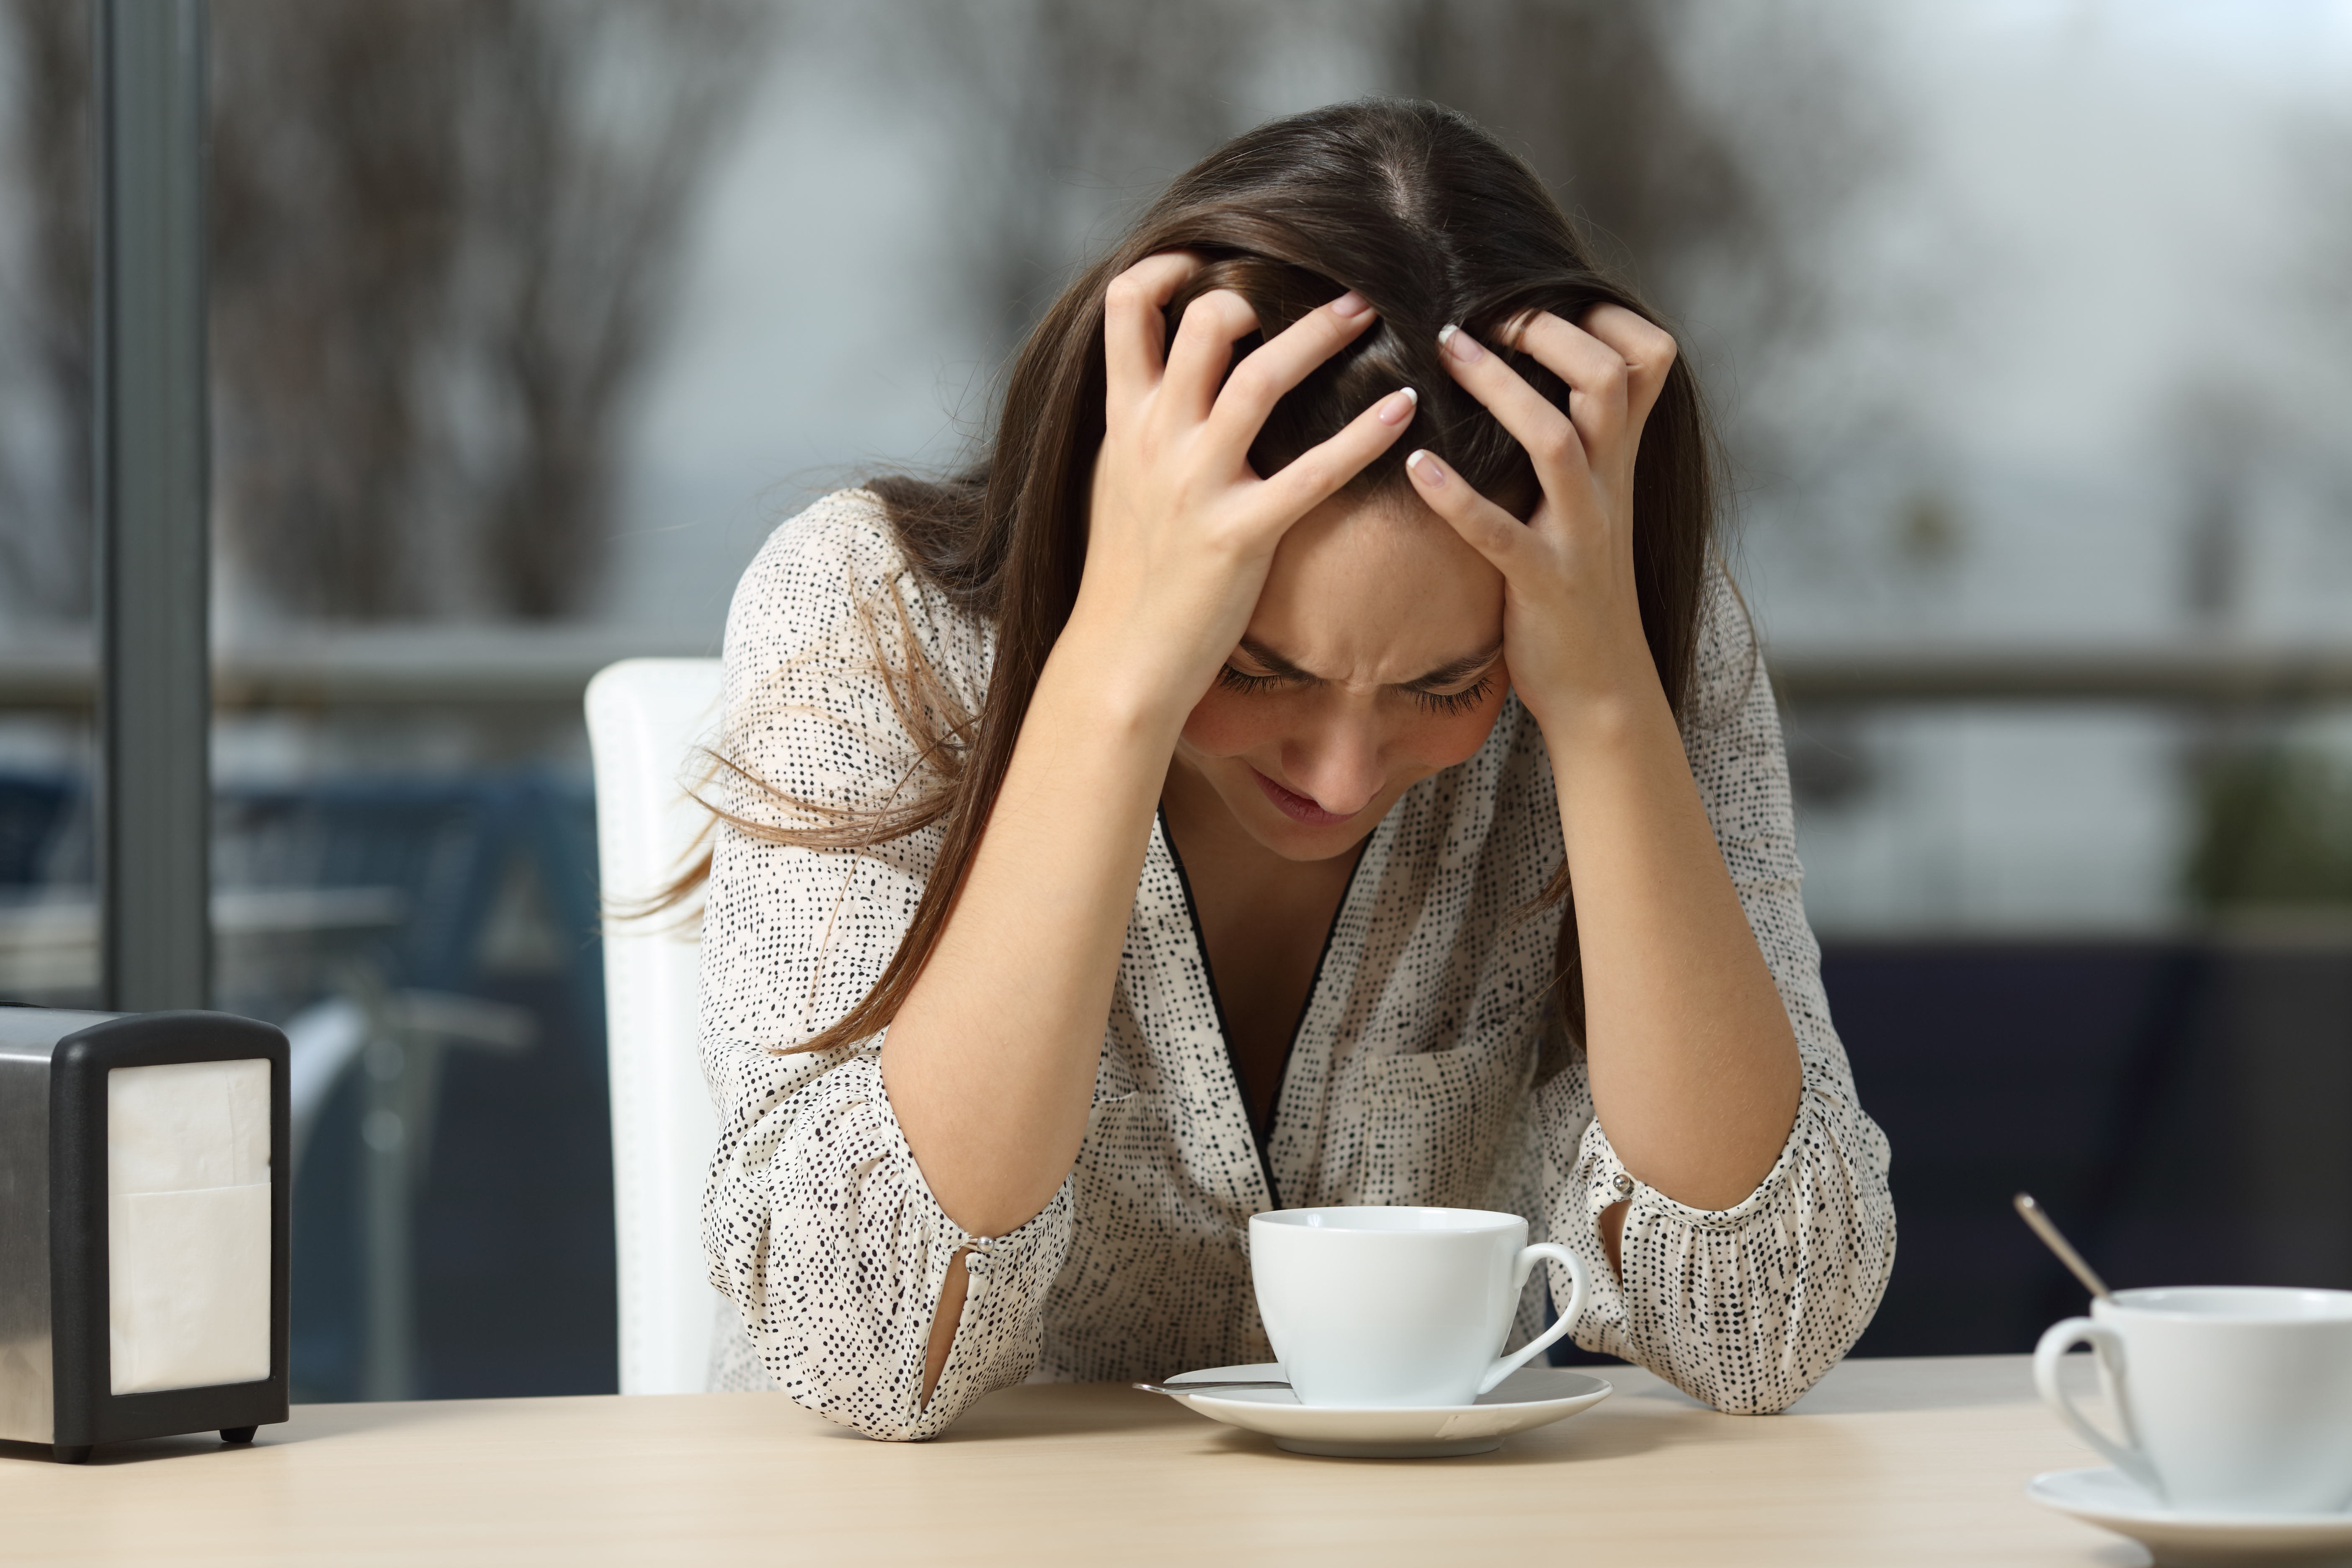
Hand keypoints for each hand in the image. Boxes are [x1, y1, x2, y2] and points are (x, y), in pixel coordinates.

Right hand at [1069, 253, 1419, 726]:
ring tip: (1369, 310)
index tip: (1215, 253)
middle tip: (1319, 280)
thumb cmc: (1125, 569)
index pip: (1129, 305)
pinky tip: (1407, 409)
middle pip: (1205, 324)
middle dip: (1262, 288)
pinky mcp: (1241, 534)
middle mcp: (1157, 439)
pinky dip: (1366, 435)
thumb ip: (1140, 419)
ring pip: (1260, 379)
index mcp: (1125, 420)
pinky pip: (1314, 472)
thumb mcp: (1115, 478)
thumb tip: (1163, 371)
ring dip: (1321, 335)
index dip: (1172, 264)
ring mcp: (1197, 484)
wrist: (1121, 656)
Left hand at [1402, 305, 1678, 731]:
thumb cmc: (1579, 586)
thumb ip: (1575, 442)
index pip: (1643, 360)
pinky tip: (1415, 465)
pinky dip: (1456, 496)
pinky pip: (1499, 533)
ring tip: (1440, 349)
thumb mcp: (1591, 502)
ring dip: (1497, 389)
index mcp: (1618, 461)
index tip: (1536, 289)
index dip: (1600, 314)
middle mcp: (1608, 486)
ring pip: (1554, 441)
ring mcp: (1580, 533)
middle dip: (1543, 331)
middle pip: (1603, 379)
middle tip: (1476, 307)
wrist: (1602, 687)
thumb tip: (1531, 372)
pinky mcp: (1544, 582)